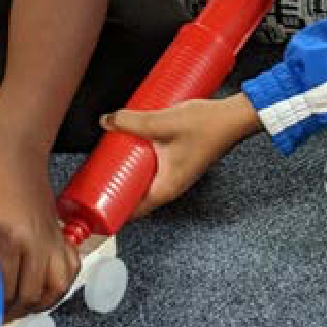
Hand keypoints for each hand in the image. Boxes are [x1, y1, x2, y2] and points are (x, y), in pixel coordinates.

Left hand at [0, 134, 79, 319]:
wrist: (13, 145)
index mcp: (10, 236)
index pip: (5, 289)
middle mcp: (36, 240)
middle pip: (31, 293)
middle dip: (12, 310)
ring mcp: (51, 236)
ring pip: (56, 286)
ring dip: (38, 301)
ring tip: (19, 305)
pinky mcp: (58, 230)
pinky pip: (70, 266)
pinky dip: (60, 283)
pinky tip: (43, 286)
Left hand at [100, 94, 260, 216]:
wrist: (233, 116)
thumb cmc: (207, 126)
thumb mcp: (161, 122)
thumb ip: (132, 121)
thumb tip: (107, 121)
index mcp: (167, 188)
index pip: (133, 210)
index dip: (111, 209)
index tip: (93, 204)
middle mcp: (172, 185)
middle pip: (136, 194)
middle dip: (115, 185)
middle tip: (96, 174)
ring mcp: (176, 173)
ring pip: (144, 178)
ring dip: (128, 170)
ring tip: (110, 155)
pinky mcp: (179, 159)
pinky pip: (153, 166)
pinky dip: (140, 160)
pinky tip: (133, 141)